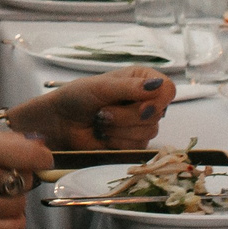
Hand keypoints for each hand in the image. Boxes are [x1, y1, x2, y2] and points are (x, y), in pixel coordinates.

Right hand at [0, 127, 52, 228]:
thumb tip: (34, 141)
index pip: (30, 153)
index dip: (40, 156)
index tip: (38, 158)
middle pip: (27, 178)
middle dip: (20, 175)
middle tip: (3, 174)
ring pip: (21, 204)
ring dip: (13, 199)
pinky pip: (13, 227)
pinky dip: (12, 220)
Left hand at [7, 66, 177, 150]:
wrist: (59, 122)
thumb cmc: (76, 97)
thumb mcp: (101, 87)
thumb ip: (129, 87)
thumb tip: (157, 88)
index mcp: (141, 80)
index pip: (168, 88)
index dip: (159, 99)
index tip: (142, 104)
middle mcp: (145, 101)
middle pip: (158, 114)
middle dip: (127, 116)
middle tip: (103, 111)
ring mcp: (140, 124)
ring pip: (148, 132)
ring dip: (119, 129)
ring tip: (100, 121)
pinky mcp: (132, 144)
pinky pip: (137, 147)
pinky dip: (117, 142)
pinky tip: (103, 135)